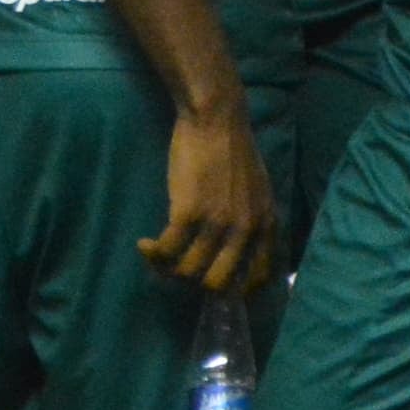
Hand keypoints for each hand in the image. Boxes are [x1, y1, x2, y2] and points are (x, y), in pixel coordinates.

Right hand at [138, 101, 274, 293]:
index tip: (214, 284)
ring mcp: (216, 223)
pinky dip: (152, 253)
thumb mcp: (259, 188)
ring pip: (188, 271)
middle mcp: (244, 230)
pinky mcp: (188, 212)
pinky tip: (144, 245)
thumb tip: (240, 243)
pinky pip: (166, 250)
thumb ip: (254, 217)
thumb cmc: (233, 148)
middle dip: (194, 282)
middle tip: (179, 268)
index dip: (236, 290)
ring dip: (166, 269)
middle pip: (217, 282)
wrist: (216, 119)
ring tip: (156, 255)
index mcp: (265, 223)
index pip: (259, 275)